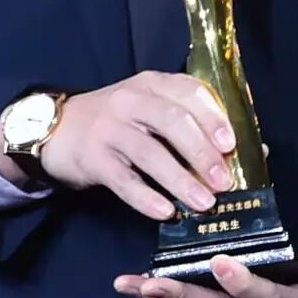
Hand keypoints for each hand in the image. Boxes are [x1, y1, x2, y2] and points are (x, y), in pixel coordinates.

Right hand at [26, 72, 239, 221]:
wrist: (57, 129)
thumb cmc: (119, 121)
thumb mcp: (150, 108)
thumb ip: (188, 123)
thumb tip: (240, 152)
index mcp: (153, 85)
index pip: (189, 93)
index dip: (213, 119)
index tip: (232, 144)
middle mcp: (132, 101)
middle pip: (174, 123)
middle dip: (203, 153)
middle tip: (224, 181)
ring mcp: (110, 128)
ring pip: (151, 153)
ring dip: (181, 180)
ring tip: (204, 203)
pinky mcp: (93, 158)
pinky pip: (123, 180)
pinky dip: (146, 198)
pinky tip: (166, 212)